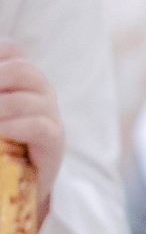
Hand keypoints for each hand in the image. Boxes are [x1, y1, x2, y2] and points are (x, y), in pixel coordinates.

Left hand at [0, 39, 63, 213]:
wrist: (17, 183)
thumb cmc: (1, 144)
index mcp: (20, 81)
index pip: (13, 50)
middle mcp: (39, 93)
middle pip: (23, 69)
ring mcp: (49, 116)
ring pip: (29, 98)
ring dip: (1, 107)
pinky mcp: (53, 141)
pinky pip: (38, 126)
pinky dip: (13, 127)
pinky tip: (1, 133)